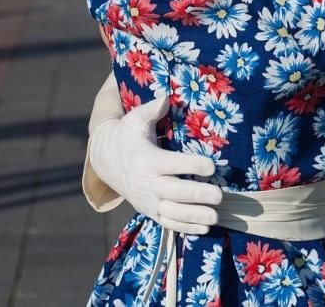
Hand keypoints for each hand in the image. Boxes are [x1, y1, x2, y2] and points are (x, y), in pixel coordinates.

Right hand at [89, 94, 222, 233]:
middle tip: (220, 196)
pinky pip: (168, 223)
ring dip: (195, 216)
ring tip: (216, 217)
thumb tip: (165, 97)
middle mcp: (148, 182)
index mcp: (148, 159)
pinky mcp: (149, 210)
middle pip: (175, 193)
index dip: (192, 165)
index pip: (172, 164)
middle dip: (198, 195)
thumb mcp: (134, 119)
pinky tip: (205, 228)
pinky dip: (186, 228)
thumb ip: (150, 110)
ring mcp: (148, 200)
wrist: (104, 160)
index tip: (211, 165)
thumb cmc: (127, 135)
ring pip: (172, 212)